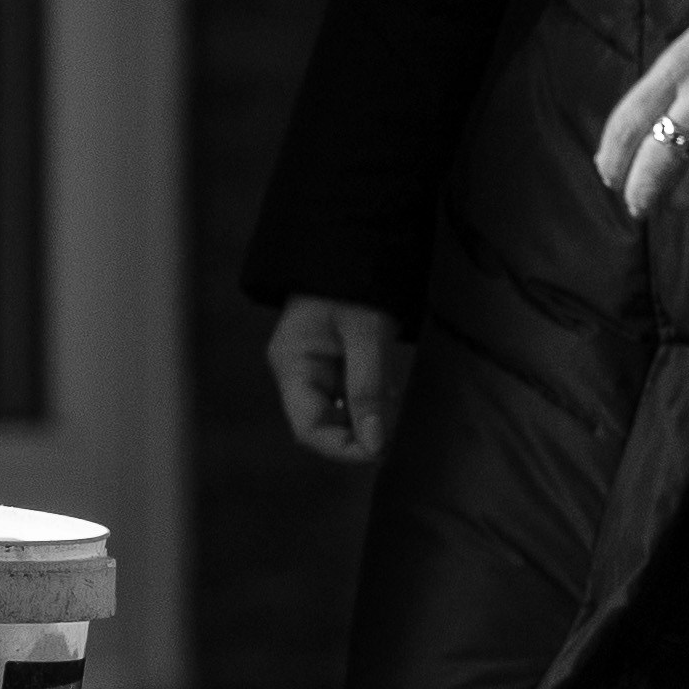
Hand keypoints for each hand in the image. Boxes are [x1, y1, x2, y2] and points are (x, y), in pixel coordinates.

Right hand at [267, 296, 410, 468]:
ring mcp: (316, 367)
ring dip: (368, 417)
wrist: (354, 237)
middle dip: (359, 433)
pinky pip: (352, 394)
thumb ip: (368, 388)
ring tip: (395, 406)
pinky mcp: (337, 361)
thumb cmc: (354, 279)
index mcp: (292, 365)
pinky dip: (373, 400)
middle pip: (324, 425)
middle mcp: (298, 372)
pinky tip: (391, 391)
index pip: (308, 428)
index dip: (342, 448)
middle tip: (395, 431)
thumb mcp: (366, 333)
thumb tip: (374, 444)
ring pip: (341, 412)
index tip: (379, 451)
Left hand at [592, 20, 688, 220]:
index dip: (613, 160)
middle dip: (640, 191)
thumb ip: (651, 99)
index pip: (630, 122)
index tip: (610, 177)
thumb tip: (612, 160)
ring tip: (671, 201)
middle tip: (636, 204)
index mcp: (684, 62)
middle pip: (660, 159)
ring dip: (677, 201)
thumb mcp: (685, 54)